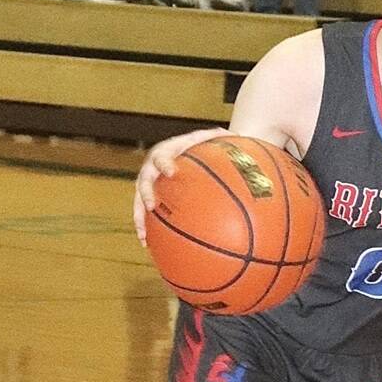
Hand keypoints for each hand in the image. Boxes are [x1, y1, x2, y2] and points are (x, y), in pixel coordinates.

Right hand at [133, 127, 230, 244]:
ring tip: (144, 236)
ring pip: (139, 200)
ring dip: (139, 218)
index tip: (172, 173)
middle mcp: (153, 166)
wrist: (197, 148)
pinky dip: (147, 227)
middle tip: (152, 206)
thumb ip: (224, 139)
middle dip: (146, 193)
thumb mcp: (217, 138)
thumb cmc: (209, 144)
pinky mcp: (152, 195)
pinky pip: (146, 212)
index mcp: (167, 150)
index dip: (164, 163)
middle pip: (144, 179)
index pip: (162, 155)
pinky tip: (150, 244)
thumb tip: (241, 137)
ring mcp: (151, 182)